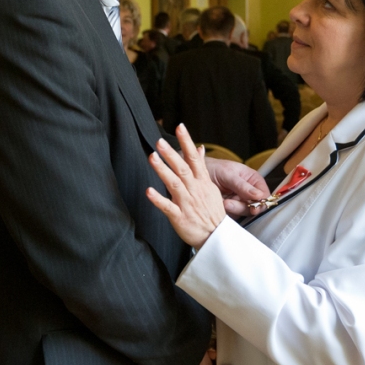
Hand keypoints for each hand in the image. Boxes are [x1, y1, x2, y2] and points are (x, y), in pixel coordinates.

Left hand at [147, 125, 233, 249]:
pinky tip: (148, 191)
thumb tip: (199, 148)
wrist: (216, 237)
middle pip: (183, 169)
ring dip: (162, 170)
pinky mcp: (179, 217)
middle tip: (160, 141)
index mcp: (202, 182)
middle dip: (171, 154)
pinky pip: (168, 207)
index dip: (187, 142)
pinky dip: (158, 199)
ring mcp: (187, 203)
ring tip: (152, 157)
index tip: (180, 127)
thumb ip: (201, 168)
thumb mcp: (211, 187)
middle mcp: (195, 190)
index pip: (195, 158)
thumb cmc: (211, 211)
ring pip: (174, 184)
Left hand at [205, 158, 268, 218]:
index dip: (261, 203)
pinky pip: (233, 216)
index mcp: (253, 180)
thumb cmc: (214, 168)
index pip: (265, 195)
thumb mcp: (228, 174)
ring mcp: (241, 202)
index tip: (252, 207)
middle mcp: (250, 192)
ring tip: (222, 202)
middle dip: (242, 207)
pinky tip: (219, 205)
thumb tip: (259, 195)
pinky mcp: (232, 210)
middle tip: (228, 203)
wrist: (197, 174)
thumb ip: (242, 185)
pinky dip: (227, 213)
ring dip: (233, 210)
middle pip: (256, 207)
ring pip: (244, 213)